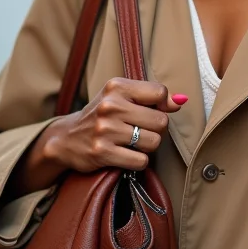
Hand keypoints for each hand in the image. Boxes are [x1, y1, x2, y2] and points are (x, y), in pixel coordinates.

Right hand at [20, 79, 184, 191]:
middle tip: (141, 131)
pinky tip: (126, 155)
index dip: (162, 106)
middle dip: (156, 129)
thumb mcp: (121, 97)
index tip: (151, 111)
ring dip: (148, 147)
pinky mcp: (102, 152)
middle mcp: (111, 105)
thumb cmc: (102, 115)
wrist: (67, 138)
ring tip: (133, 143)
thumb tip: (180, 101)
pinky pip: (141, 161)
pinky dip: (139, 161)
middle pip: (161, 121)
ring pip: (153, 142)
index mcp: (117, 86)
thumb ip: (151, 97)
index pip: (160, 92)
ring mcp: (106, 129)